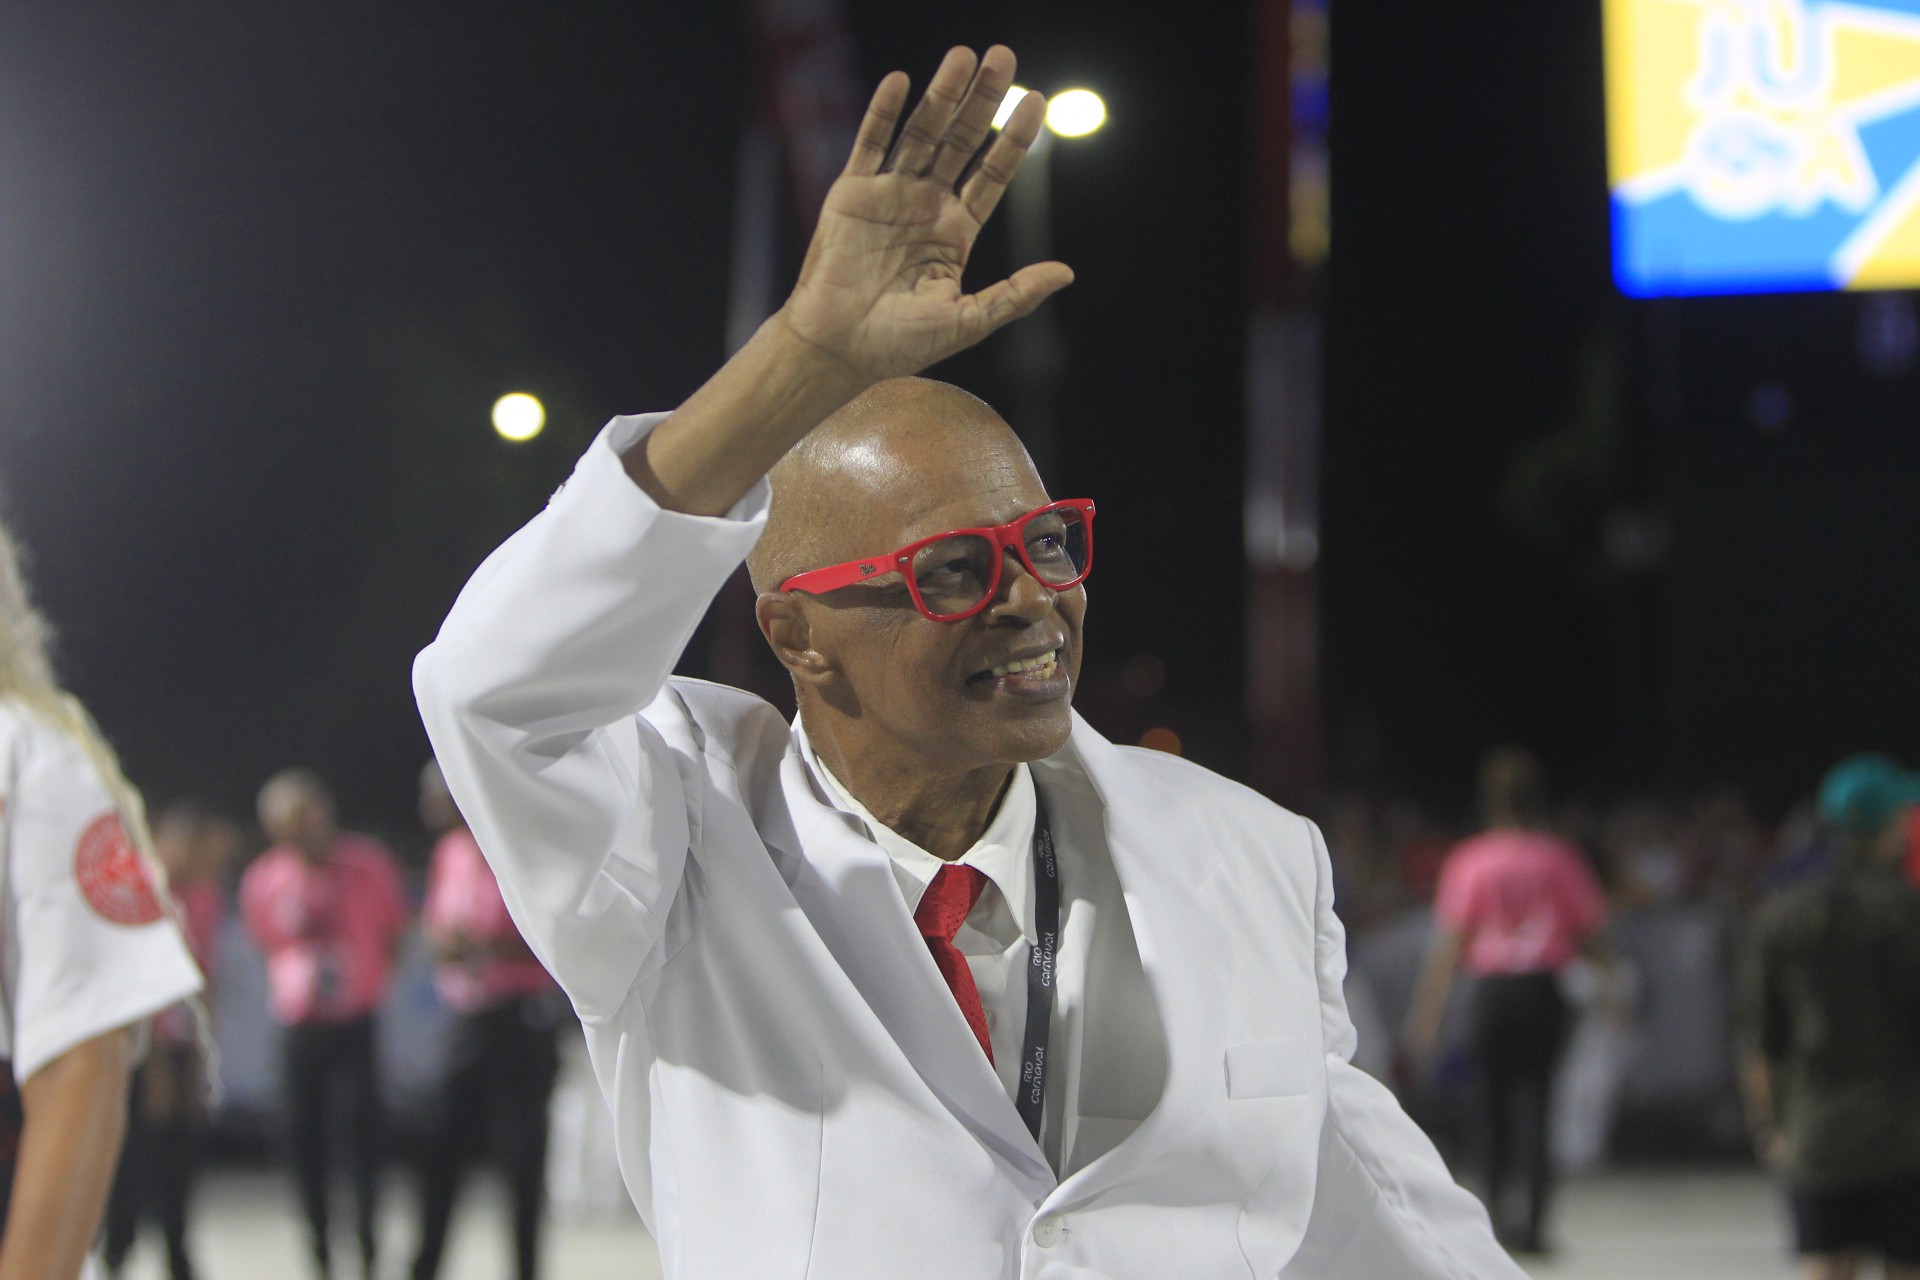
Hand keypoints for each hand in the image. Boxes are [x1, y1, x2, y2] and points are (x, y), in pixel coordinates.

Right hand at [777, 46, 1073, 383]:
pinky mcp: (852, 192)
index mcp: (955, 232)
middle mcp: (926, 205)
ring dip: (941, 96)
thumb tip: (1066, 273)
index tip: (1037, 101)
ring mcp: (889, 194)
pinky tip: (900, 82)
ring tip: (962, 57)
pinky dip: (883, 112)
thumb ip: (1015, 295)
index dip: (1014, 138)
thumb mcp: (968, 321)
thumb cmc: (899, 343)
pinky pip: (870, 144)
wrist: (838, 347)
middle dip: (983, 100)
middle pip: (962, 141)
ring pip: (921, 133)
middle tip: (1003, 56)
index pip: (992, 174)